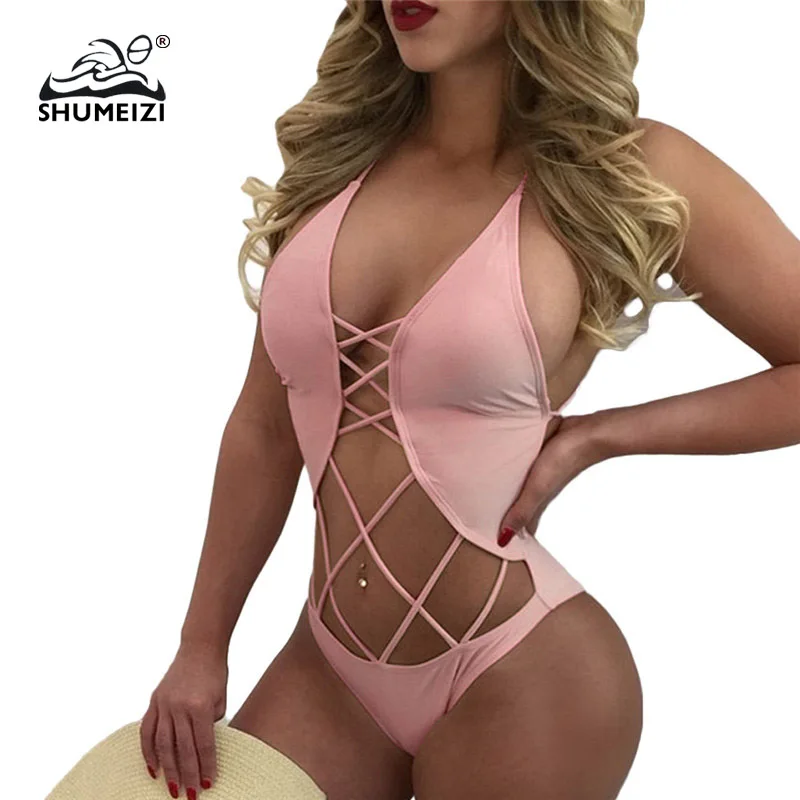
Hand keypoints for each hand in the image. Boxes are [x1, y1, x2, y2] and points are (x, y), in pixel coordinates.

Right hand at [140, 642, 228, 797]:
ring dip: (168, 769)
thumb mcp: (220, 699)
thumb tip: (202, 748)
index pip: (203, 743)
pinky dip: (148, 751)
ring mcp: (164, 704)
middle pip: (183, 748)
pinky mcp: (154, 701)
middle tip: (190, 796)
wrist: (200, 647)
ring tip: (173, 789)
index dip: (206, 765)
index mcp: (200, 706)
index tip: (208, 783)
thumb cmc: (215, 674)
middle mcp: (179, 706)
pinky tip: (153, 769)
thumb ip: (210, 724)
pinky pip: (147, 731)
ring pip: (163, 744)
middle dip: (187, 774)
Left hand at [498, 412, 603, 543]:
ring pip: (521, 484)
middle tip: (482, 517)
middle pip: (521, 505)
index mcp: (539, 501)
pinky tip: (501, 462)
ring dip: (508, 489)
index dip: (513, 535)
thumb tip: (504, 540)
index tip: (495, 543)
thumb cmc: (564, 462)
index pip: (525, 525)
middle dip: (504, 512)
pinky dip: (513, 468)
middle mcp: (540, 488)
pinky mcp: (541, 453)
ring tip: (485, 491)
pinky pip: (523, 464)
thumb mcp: (538, 489)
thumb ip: (521, 512)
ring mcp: (541, 471)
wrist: (586, 432)